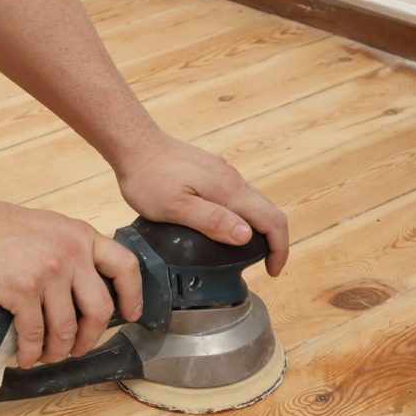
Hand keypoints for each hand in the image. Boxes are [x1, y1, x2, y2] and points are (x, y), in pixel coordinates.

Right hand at [0, 202, 142, 367]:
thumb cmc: (3, 228)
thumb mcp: (53, 228)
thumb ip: (74, 250)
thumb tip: (87, 286)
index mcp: (83, 238)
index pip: (125, 267)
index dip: (132, 295)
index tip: (129, 314)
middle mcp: (72, 255)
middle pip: (99, 309)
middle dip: (91, 337)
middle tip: (79, 347)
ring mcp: (49, 273)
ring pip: (66, 328)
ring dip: (58, 350)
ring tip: (49, 355)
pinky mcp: (23, 291)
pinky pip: (34, 333)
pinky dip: (31, 351)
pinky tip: (26, 355)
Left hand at [116, 134, 288, 275]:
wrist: (135, 145)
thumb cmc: (149, 177)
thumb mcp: (176, 207)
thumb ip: (212, 221)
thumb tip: (246, 236)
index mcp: (228, 190)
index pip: (272, 220)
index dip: (279, 248)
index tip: (272, 270)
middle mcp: (232, 179)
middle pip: (268, 211)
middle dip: (274, 240)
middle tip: (264, 265)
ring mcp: (223, 173)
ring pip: (254, 202)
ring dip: (259, 227)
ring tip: (245, 251)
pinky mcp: (212, 171)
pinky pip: (238, 195)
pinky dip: (243, 215)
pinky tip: (225, 226)